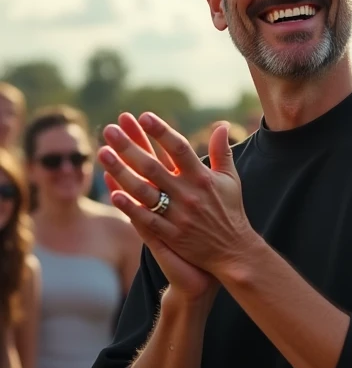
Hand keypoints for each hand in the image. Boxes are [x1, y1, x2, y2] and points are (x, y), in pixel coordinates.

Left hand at [99, 112, 256, 281]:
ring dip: (121, 171)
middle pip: (153, 166)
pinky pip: (146, 219)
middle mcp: (188, 194)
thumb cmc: (230, 211)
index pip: (179, 148)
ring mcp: (177, 215)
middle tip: (110, 129)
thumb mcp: (230, 179)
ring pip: (144, 191)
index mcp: (202, 177)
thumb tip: (222, 125)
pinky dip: (130, 207)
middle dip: (129, 146)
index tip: (144, 116)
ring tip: (102, 153)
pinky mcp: (170, 235)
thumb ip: (222, 152)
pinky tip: (112, 193)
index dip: (161, 131)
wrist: (233, 252)